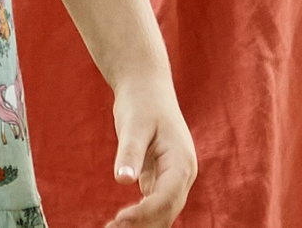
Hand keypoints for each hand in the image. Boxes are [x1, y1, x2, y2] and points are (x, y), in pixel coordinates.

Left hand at [103, 76, 197, 226]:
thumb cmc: (141, 102)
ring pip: (162, 212)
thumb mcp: (133, 125)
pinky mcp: (161, 179)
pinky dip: (139, 216)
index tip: (120, 219)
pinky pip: (154, 205)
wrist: (146, 87)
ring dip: (141, 224)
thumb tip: (123, 180)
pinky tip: (118, 222)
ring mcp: (174, 178)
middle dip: (142, 224)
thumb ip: (130, 153)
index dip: (145, 213)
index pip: (167, 197)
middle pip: (167, 211)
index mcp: (181, 161)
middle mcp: (183, 174)